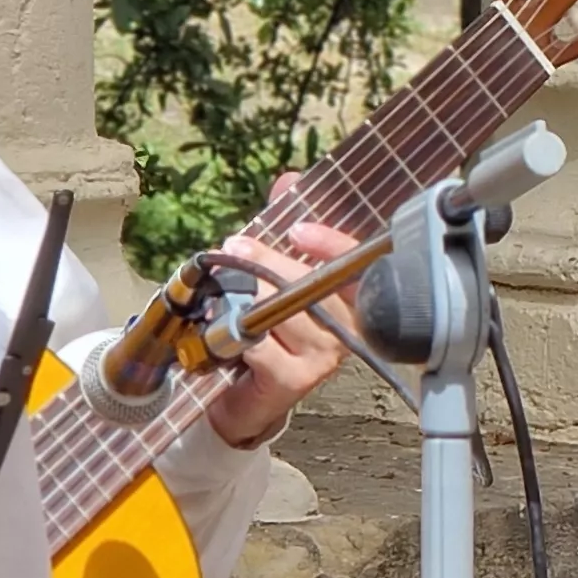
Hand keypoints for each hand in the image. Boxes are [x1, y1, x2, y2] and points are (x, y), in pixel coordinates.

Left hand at [202, 174, 355, 448]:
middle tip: (234, 248)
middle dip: (266, 264)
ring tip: (222, 295)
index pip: (355, 263)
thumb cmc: (267, 333)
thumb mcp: (277, 278)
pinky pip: (259, 342)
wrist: (245, 397)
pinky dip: (234, 333)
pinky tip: (224, 332)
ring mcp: (325, 356)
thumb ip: (285, 230)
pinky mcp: (295, 379)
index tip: (298, 229)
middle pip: (309, 284)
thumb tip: (290, 180)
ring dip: (243, 299)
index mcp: (353, 300)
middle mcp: (348, 328)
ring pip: (280, 311)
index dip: (331, 243)